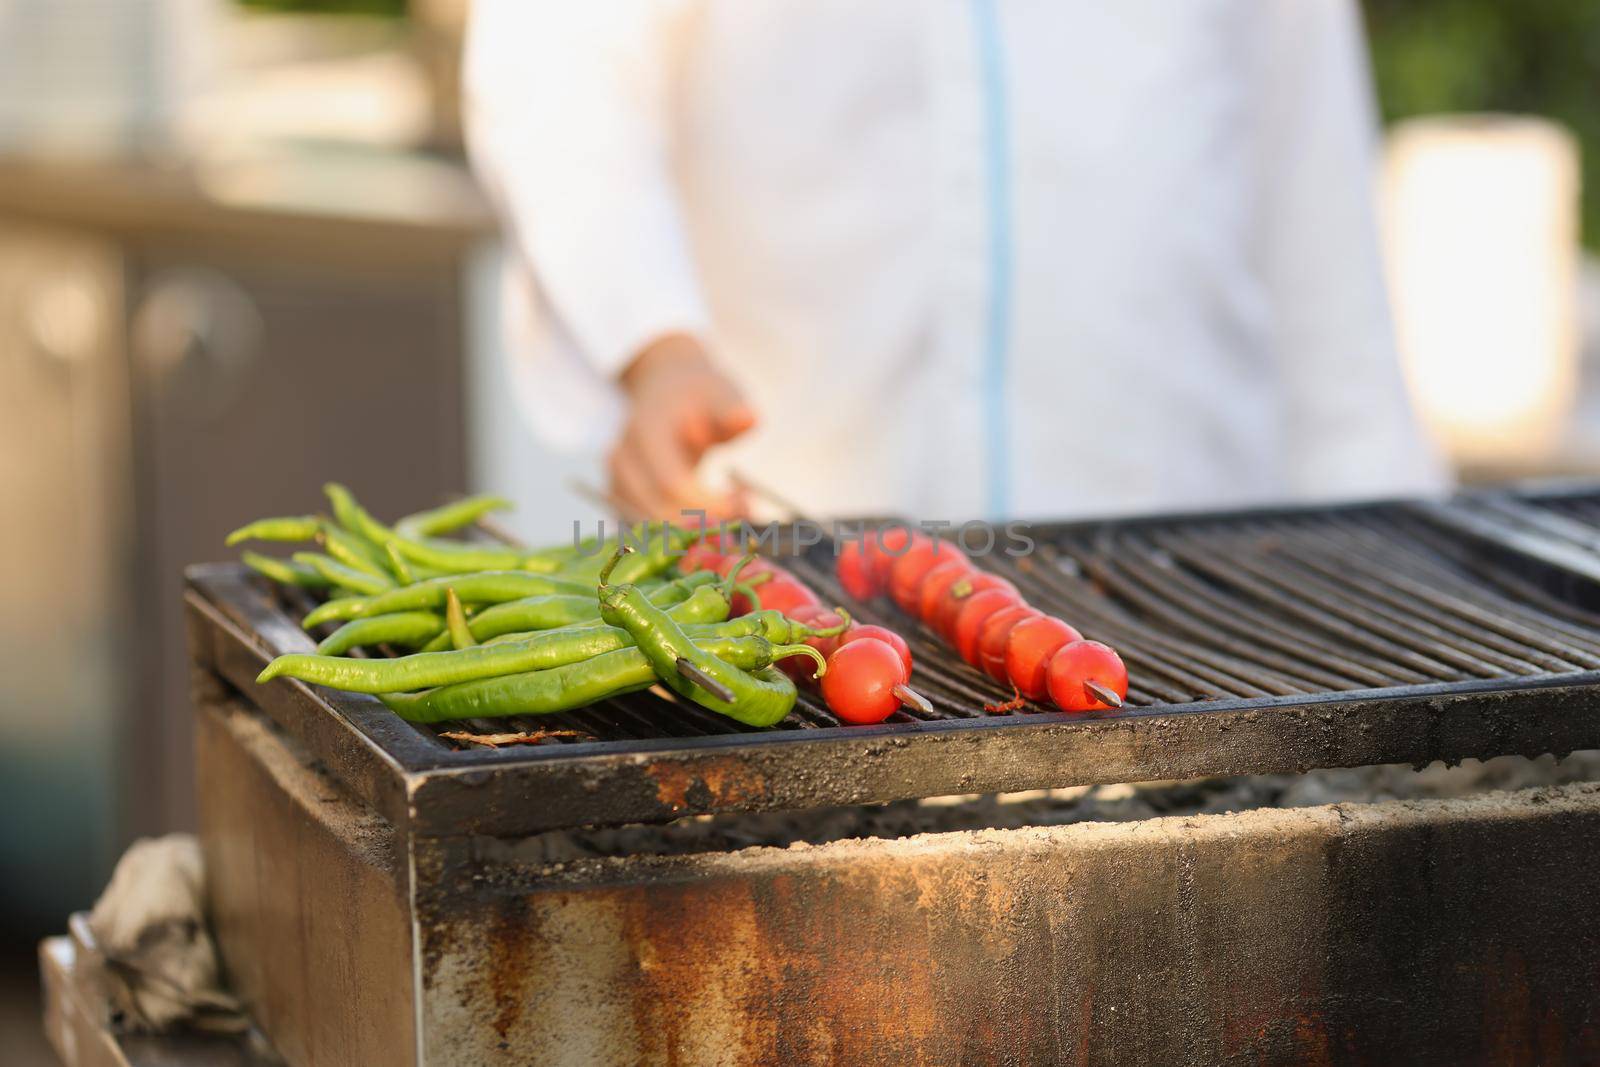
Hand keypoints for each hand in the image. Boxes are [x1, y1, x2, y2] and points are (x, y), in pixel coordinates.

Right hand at [609, 333, 755, 520]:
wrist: (665, 390)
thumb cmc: (698, 394)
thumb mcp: (720, 392)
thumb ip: (732, 409)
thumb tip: (748, 417)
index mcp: (644, 431)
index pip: (672, 483)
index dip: (708, 503)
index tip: (744, 504)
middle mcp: (623, 459)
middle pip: (660, 511)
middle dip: (706, 522)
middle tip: (747, 511)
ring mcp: (617, 481)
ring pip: (653, 527)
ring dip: (696, 531)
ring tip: (735, 510)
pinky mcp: (621, 499)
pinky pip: (650, 530)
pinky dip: (682, 532)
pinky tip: (713, 517)